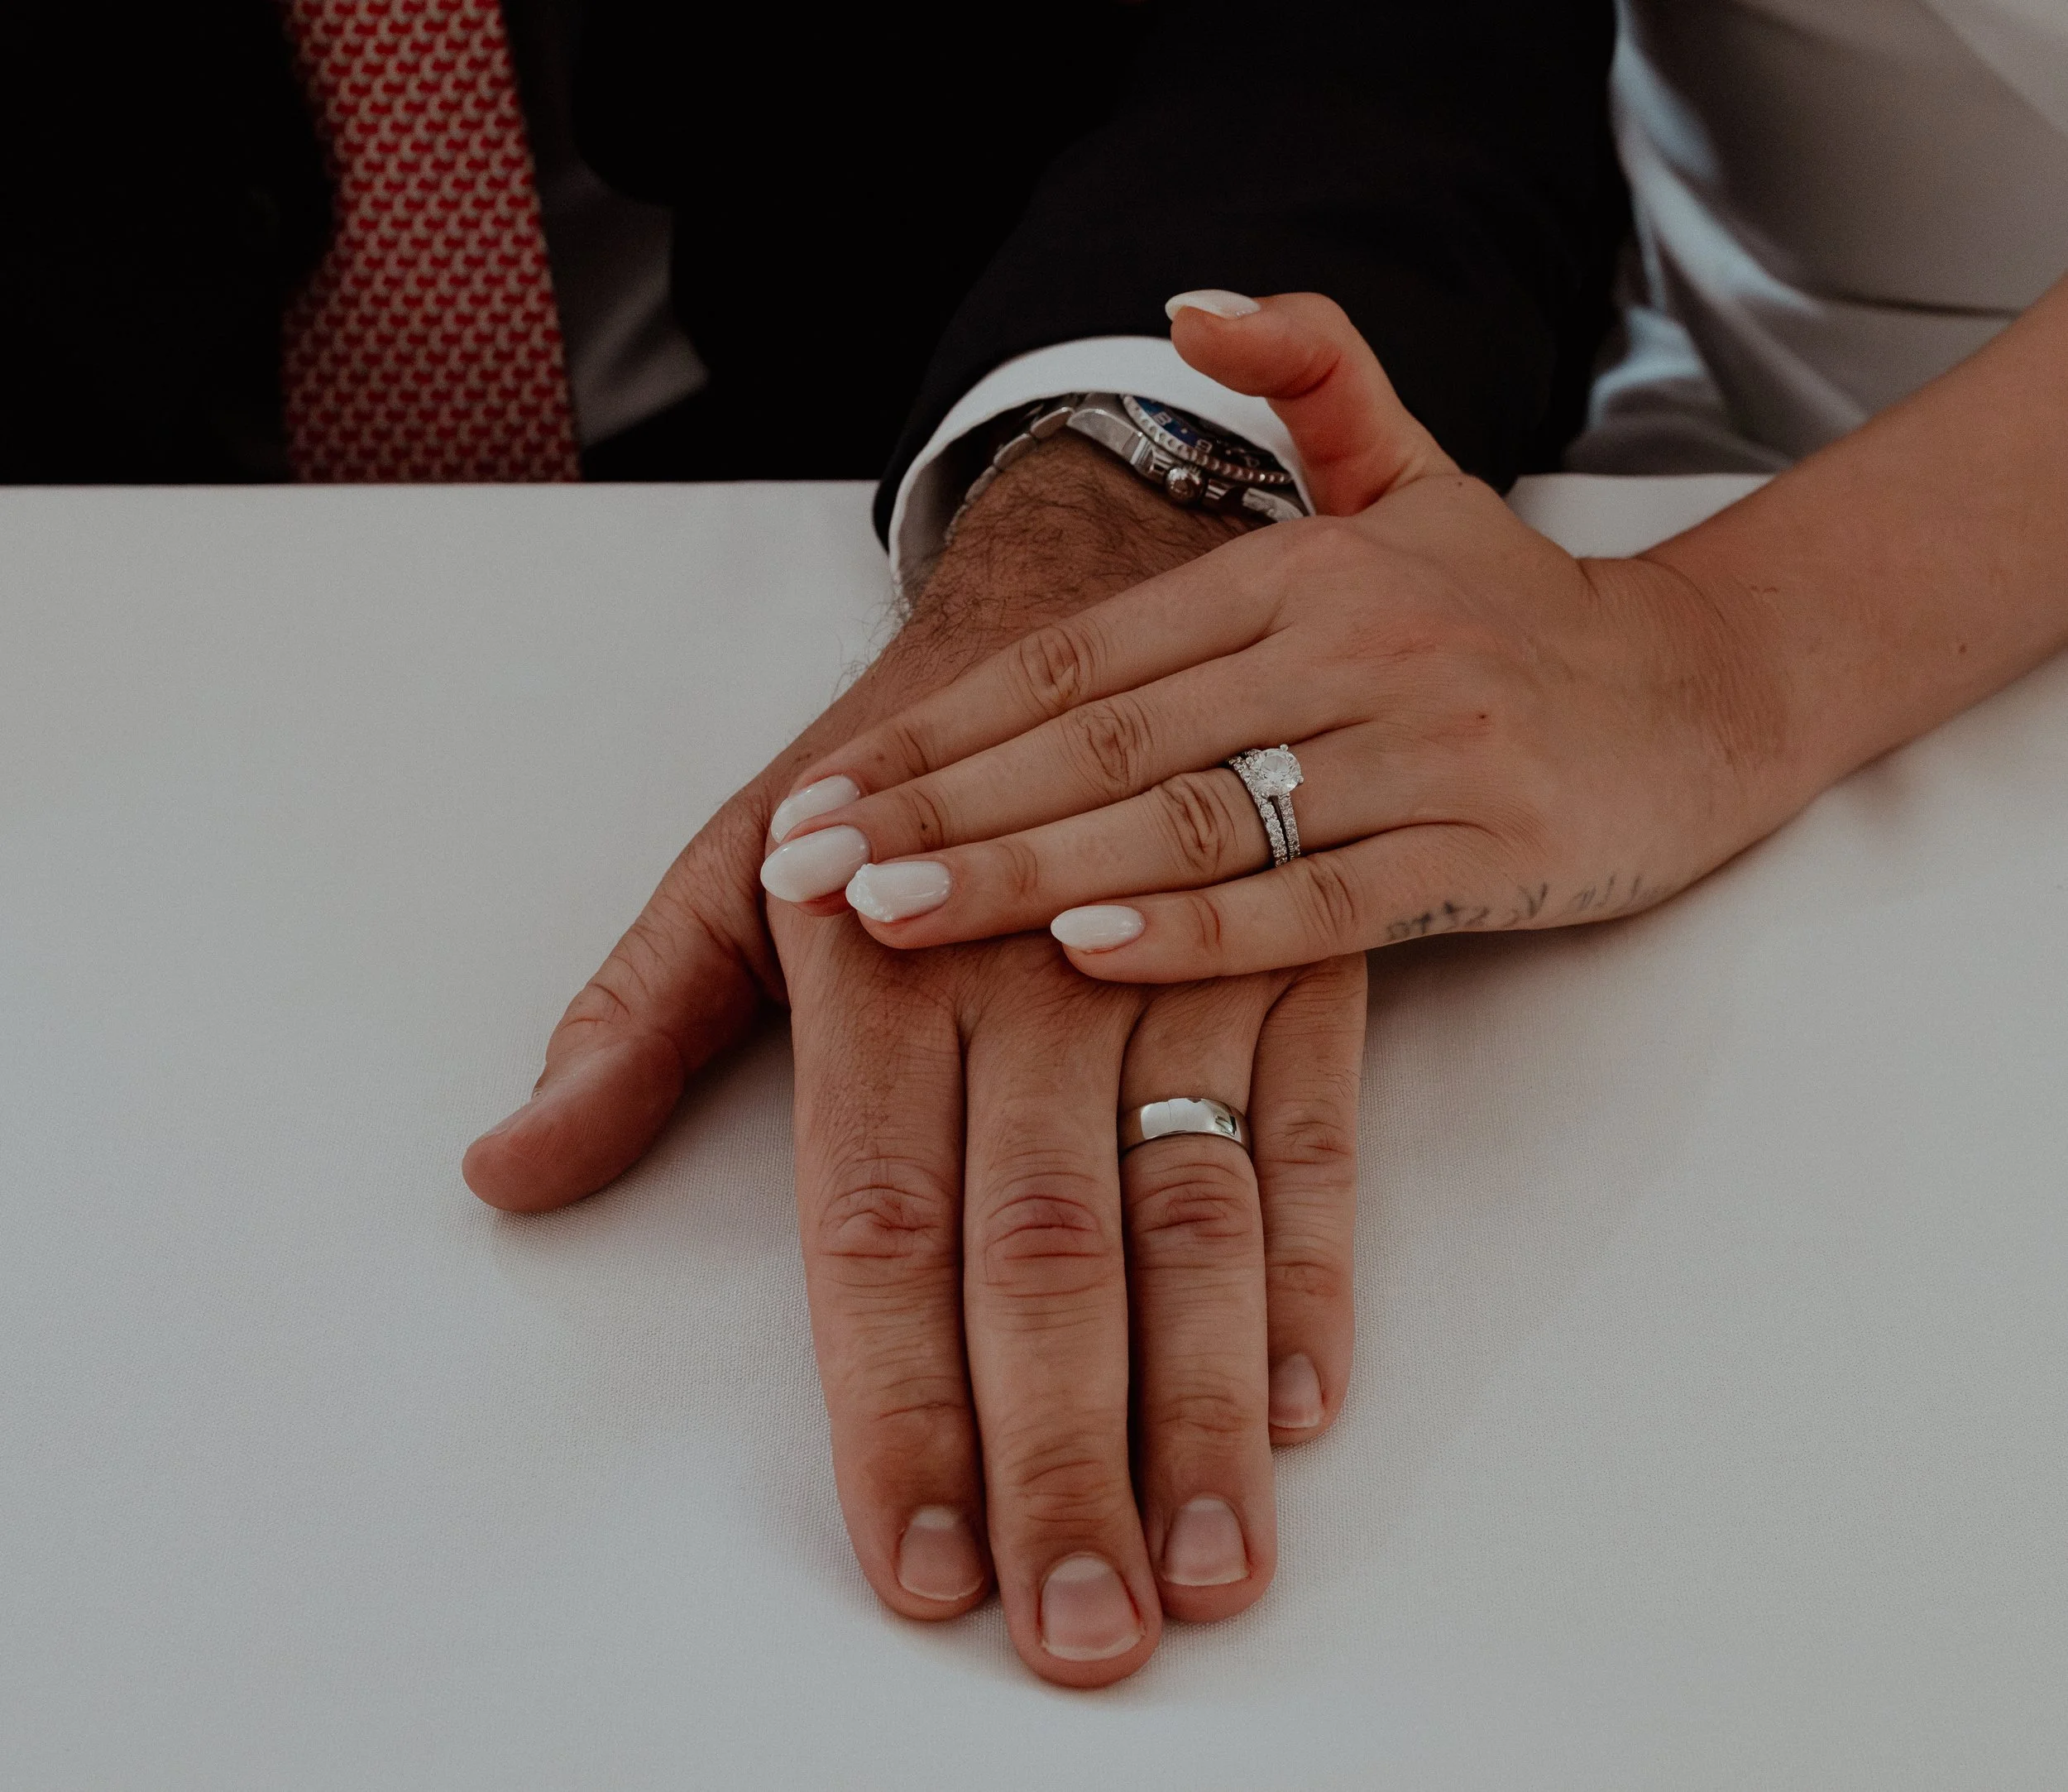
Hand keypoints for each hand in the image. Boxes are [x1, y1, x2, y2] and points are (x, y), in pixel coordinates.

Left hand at [463, 430, 1370, 1685]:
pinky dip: (1321, 1270)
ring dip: (1204, 1409)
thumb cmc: (896, 757)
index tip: (918, 1565)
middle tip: (1074, 1632)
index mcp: (881, 971)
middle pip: (1042, 1254)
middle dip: (1060, 1458)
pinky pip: (1318, 1136)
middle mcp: (1034, 983)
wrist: (1086, 594)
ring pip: (1196, 1219)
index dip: (896, 1410)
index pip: (875, 1230)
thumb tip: (509, 1171)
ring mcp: (1180, 972)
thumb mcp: (734, 860)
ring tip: (1207, 1567)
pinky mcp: (1298, 968)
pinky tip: (1306, 1405)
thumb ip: (633, 1022)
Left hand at [757, 293, 1804, 979]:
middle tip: (805, 872)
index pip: (1078, 660)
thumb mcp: (1414, 472)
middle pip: (1105, 740)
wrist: (1704, 692)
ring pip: (1192, 818)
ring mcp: (1420, 750)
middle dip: (940, 809)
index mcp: (1298, 569)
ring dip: (1029, 869)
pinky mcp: (1486, 848)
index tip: (823, 792)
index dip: (939, 727)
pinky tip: (1088, 949)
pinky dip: (1200, 926)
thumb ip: (1314, 374)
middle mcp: (1349, 646)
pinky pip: (1320, 901)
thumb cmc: (1516, 611)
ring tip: (893, 917)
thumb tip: (1187, 302)